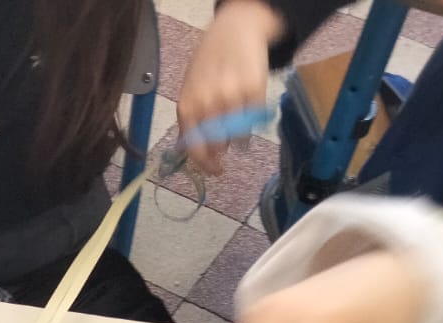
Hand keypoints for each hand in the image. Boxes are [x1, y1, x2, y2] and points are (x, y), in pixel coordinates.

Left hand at [176, 0, 280, 174]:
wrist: (233, 31)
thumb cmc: (208, 64)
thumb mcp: (190, 91)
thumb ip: (191, 121)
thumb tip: (192, 152)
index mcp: (187, 106)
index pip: (194, 148)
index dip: (205, 165)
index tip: (216, 172)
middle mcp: (208, 103)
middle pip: (218, 145)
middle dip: (222, 150)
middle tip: (225, 147)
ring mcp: (232, 97)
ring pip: (238, 135)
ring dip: (238, 135)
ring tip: (235, 120)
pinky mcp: (254, 90)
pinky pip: (255, 121)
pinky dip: (253, 122)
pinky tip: (249, 112)